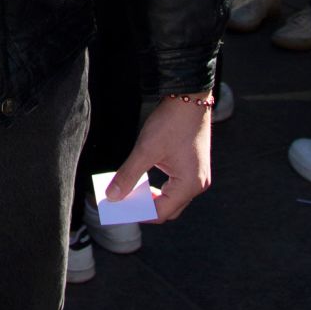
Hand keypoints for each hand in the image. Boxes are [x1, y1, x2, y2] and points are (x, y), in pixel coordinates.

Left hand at [106, 96, 211, 223]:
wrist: (191, 96)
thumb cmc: (172, 122)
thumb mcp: (146, 149)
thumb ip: (128, 175)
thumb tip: (112, 196)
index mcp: (190, 184)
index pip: (161, 212)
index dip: (137, 213)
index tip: (117, 209)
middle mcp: (198, 184)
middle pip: (168, 209)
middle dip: (144, 207)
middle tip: (122, 202)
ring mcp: (198, 175)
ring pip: (172, 198)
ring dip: (151, 197)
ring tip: (129, 191)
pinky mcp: (194, 166)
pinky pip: (176, 186)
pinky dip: (159, 187)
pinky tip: (143, 179)